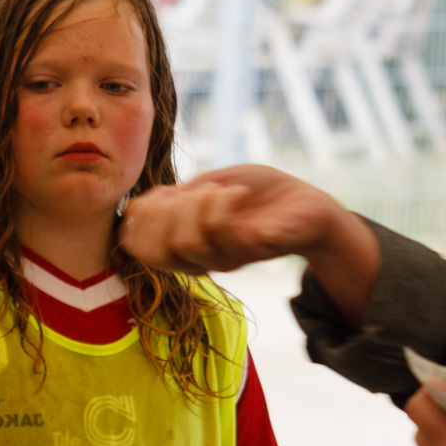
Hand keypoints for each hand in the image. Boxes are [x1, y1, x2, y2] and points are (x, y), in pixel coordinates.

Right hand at [122, 166, 346, 272]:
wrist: (307, 205)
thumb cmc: (256, 193)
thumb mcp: (207, 187)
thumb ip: (176, 198)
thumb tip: (137, 206)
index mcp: (186, 244)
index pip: (141, 248)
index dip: (138, 221)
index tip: (160, 193)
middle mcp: (202, 258)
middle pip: (158, 250)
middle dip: (163, 213)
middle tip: (191, 190)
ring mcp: (228, 258)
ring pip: (188, 242)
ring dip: (197, 205)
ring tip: (220, 189)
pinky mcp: (254, 251)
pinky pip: (224, 233)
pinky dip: (223, 204)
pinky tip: (238, 192)